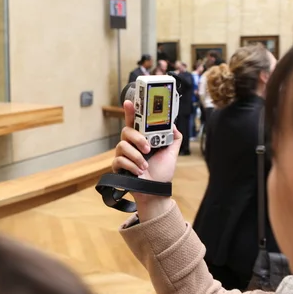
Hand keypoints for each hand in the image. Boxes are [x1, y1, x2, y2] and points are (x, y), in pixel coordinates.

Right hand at [112, 100, 181, 219]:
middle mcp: (131, 144)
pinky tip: (138, 172)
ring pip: (122, 146)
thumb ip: (174, 138)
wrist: (156, 192)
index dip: (130, 110)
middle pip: (126, 130)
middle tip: (148, 148)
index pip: (135, 121)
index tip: (129, 102)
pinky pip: (120, 160)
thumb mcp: (172, 153)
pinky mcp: (118, 166)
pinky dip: (131, 166)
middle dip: (137, 138)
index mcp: (142, 138)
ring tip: (145, 166)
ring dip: (136, 156)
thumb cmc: (162, 173)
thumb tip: (173, 125)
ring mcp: (123, 154)